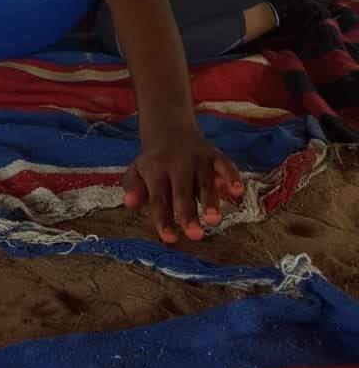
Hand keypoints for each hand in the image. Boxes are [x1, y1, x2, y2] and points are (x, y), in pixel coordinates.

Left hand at [123, 127, 244, 242]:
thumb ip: (133, 187)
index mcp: (156, 172)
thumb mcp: (137, 171)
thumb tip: (129, 203)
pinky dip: (232, 176)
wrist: (169, 128)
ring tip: (214, 220)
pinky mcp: (214, 154)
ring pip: (205, 182)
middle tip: (195, 235)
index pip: (159, 199)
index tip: (170, 238)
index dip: (164, 219)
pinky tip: (238, 191)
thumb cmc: (153, 162)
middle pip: (183, 193)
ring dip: (210, 200)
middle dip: (189, 214)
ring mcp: (197, 160)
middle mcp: (177, 166)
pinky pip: (225, 164)